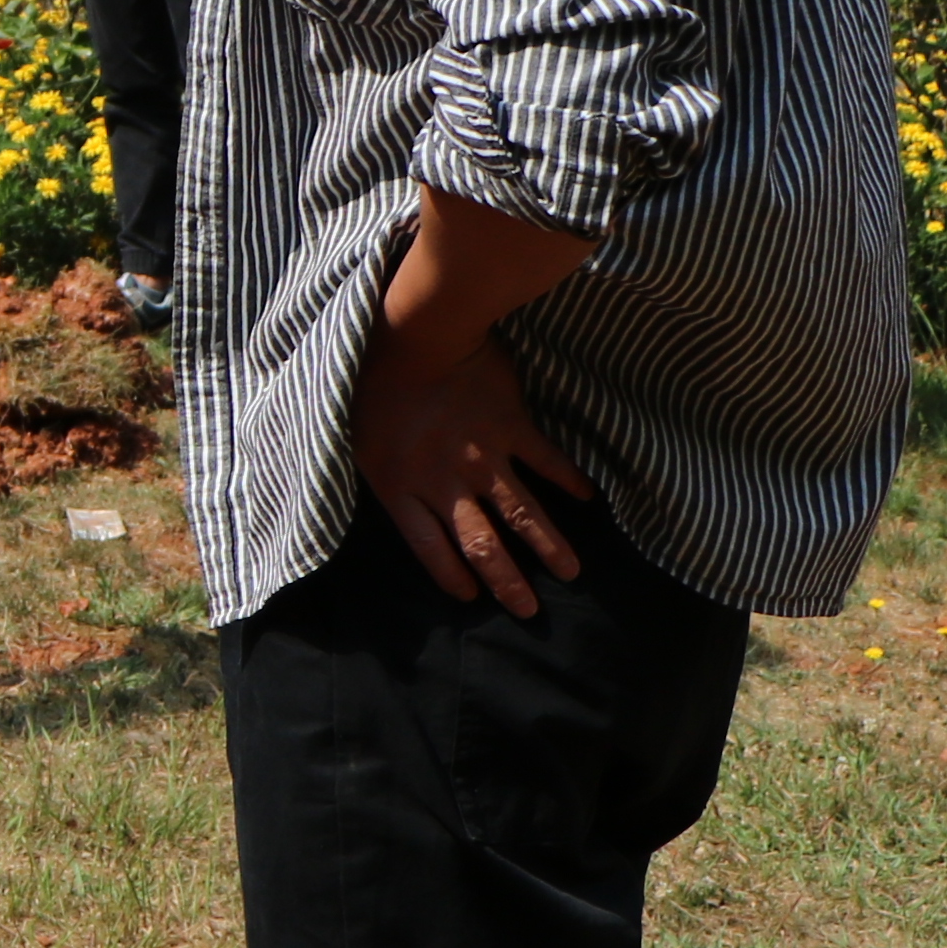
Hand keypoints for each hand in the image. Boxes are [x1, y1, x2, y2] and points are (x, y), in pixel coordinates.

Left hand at [351, 333, 595, 616]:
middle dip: (507, 582)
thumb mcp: (359, 438)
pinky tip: (587, 499)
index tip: (471, 596)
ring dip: (548, 545)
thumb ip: (385, 472)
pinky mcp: (512, 428)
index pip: (430, 547)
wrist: (418, 336)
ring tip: (571, 572)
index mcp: (402, 487)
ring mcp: (483, 458)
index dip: (451, 575)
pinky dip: (568, 480)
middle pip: (480, 544)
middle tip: (529, 611)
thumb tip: (396, 490)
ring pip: (521, 514)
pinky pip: (545, 461)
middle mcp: (445, 483)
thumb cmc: (375, 383)